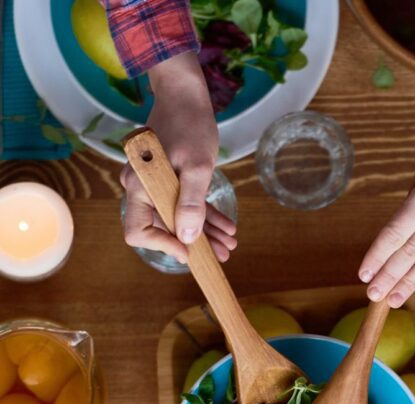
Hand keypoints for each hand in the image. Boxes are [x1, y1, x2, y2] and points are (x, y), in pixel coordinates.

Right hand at [121, 53, 236, 263]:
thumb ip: (192, 204)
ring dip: (205, 233)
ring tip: (230, 243)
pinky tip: (227, 226)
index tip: (189, 251)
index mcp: (140, 186)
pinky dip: (204, 216)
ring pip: (177, 219)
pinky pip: (183, 205)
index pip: (138, 231)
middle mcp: (141, 188)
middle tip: (223, 254)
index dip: (163, 245)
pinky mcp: (168, 180)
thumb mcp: (197, 167)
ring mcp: (154, 185)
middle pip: (163, 228)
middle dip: (195, 243)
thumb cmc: (189, 125)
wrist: (186, 94)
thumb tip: (188, 238)